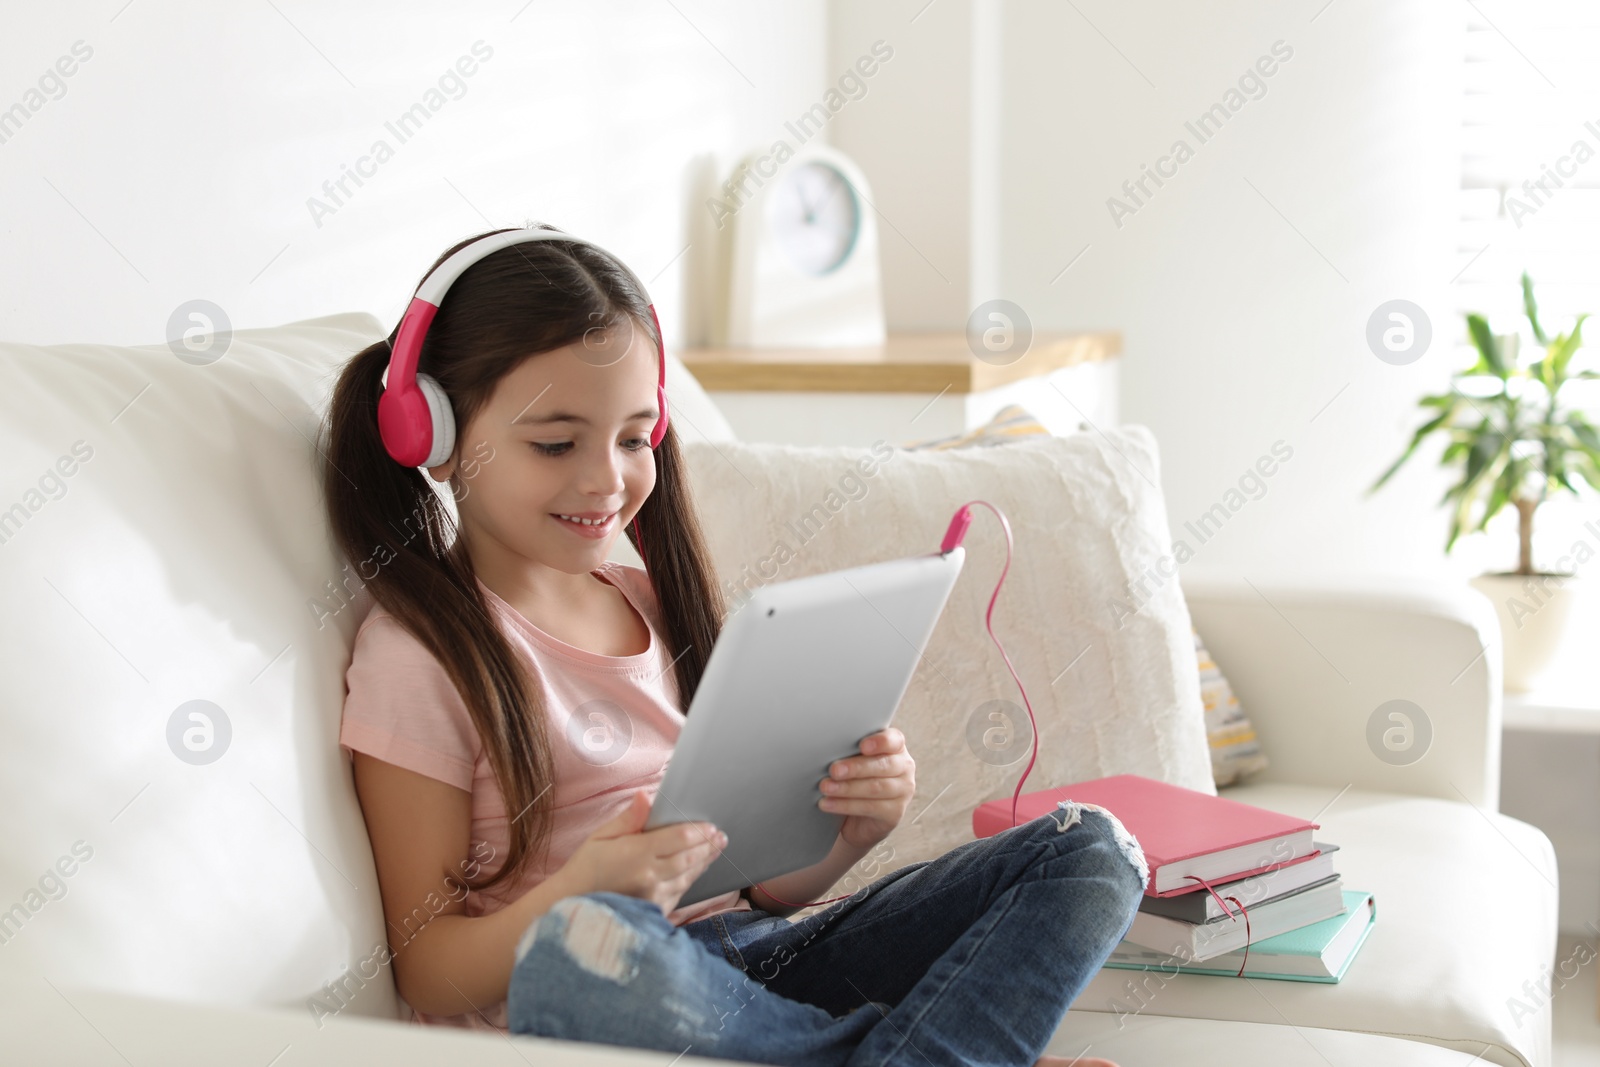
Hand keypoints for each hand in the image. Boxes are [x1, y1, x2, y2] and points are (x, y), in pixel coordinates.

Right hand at [554, 789, 726, 915]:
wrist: (570, 903)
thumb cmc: (585, 866)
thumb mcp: (601, 836)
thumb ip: (630, 818)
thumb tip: (646, 796)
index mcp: (637, 854)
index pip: (679, 839)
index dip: (699, 831)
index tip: (712, 826)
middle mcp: (650, 877)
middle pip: (689, 858)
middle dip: (707, 846)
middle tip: (721, 836)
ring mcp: (653, 897)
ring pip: (688, 877)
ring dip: (704, 862)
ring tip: (715, 850)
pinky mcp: (654, 911)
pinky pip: (679, 893)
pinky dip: (690, 880)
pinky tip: (695, 871)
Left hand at [819, 728, 914, 848]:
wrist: (859, 818)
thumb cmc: (855, 780)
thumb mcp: (854, 761)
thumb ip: (849, 751)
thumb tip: (827, 746)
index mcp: (895, 748)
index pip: (894, 740)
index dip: (880, 742)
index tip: (862, 746)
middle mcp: (904, 767)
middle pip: (882, 765)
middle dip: (856, 768)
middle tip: (834, 770)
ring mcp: (903, 791)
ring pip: (875, 787)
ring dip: (847, 788)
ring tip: (826, 787)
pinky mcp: (895, 812)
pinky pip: (870, 807)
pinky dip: (846, 805)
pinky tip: (828, 803)